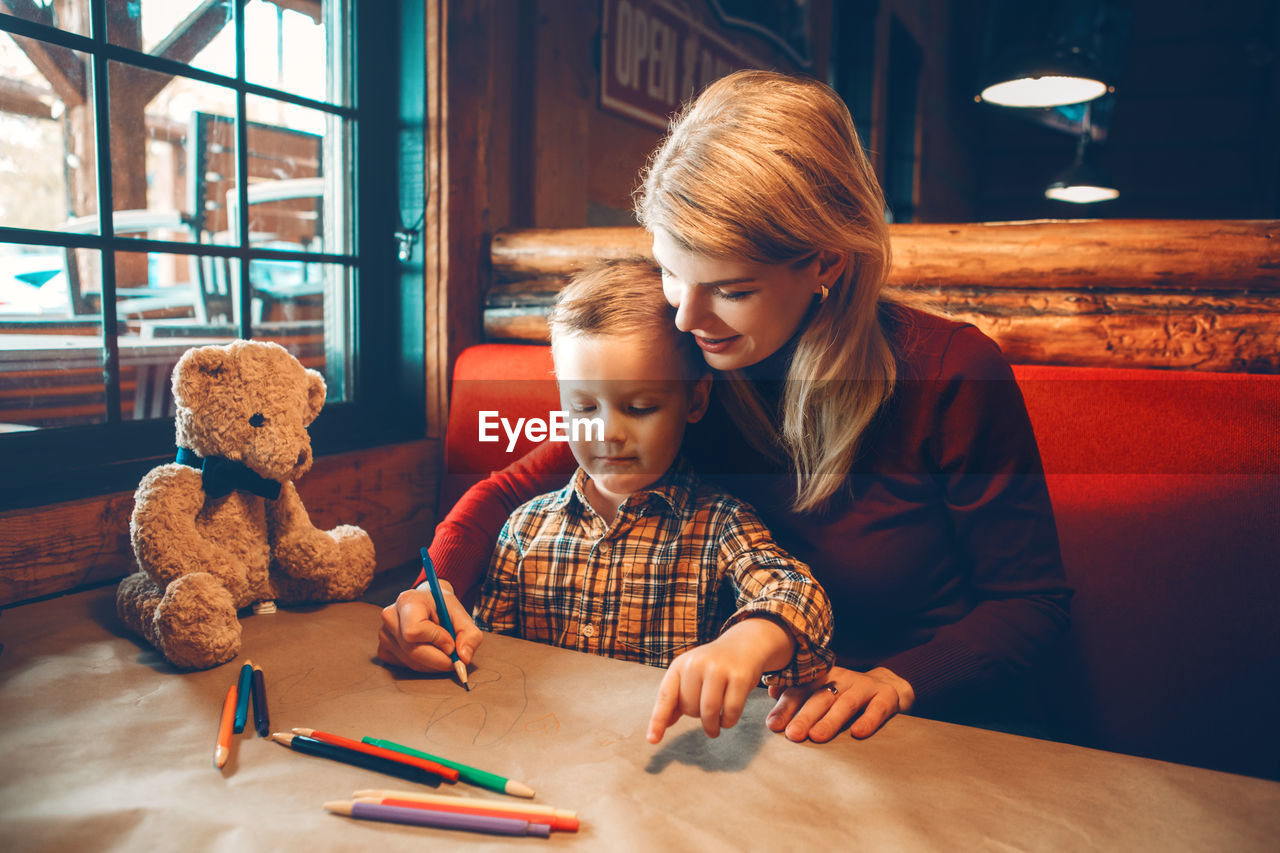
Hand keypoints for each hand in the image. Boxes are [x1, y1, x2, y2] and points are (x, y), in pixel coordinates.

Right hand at [375, 583, 483, 672]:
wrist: (428, 604)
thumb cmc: (443, 608)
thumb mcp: (462, 615)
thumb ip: (470, 635)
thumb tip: (464, 658)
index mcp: (407, 601)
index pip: (415, 631)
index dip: (436, 640)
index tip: (451, 641)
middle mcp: (390, 616)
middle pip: (413, 651)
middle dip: (439, 659)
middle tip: (454, 657)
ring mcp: (384, 634)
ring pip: (411, 662)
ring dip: (433, 664)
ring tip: (442, 650)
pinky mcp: (384, 649)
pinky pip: (405, 667)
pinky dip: (423, 666)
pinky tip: (429, 652)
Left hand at [646, 618, 794, 742]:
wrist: (744, 644)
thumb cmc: (714, 665)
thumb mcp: (690, 675)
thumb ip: (677, 698)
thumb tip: (665, 723)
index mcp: (680, 665)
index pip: (666, 696)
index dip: (658, 720)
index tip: (652, 740)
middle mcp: (696, 664)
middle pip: (690, 709)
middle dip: (697, 715)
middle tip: (705, 707)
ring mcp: (718, 669)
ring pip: (709, 712)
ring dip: (712, 726)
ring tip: (715, 726)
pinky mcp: (739, 676)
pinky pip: (730, 711)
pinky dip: (728, 721)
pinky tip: (728, 718)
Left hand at [765, 666, 914, 741]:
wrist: (888, 687)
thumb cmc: (846, 695)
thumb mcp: (822, 690)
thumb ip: (798, 693)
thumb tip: (771, 692)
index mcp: (822, 678)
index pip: (801, 690)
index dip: (786, 707)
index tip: (773, 725)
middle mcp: (841, 679)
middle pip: (820, 697)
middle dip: (805, 716)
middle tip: (792, 735)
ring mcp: (864, 687)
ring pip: (845, 703)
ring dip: (830, 720)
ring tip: (817, 736)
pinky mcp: (885, 697)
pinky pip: (877, 708)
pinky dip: (868, 720)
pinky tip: (858, 733)